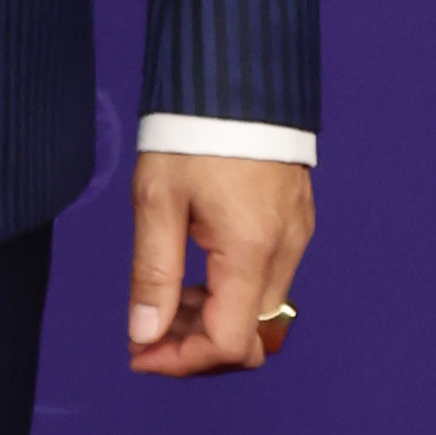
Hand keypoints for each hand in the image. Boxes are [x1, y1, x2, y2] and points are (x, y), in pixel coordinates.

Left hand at [125, 151, 311, 381]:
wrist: (236, 74)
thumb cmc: (192, 132)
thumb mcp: (157, 201)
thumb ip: (153, 274)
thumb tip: (145, 335)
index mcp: (251, 250)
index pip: (228, 343)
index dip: (182, 361)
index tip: (139, 354)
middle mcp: (285, 251)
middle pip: (249, 337)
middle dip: (195, 347)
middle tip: (145, 333)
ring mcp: (297, 236)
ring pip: (259, 312)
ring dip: (212, 321)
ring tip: (164, 300)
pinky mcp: (296, 221)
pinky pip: (268, 281)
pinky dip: (231, 293)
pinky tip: (194, 274)